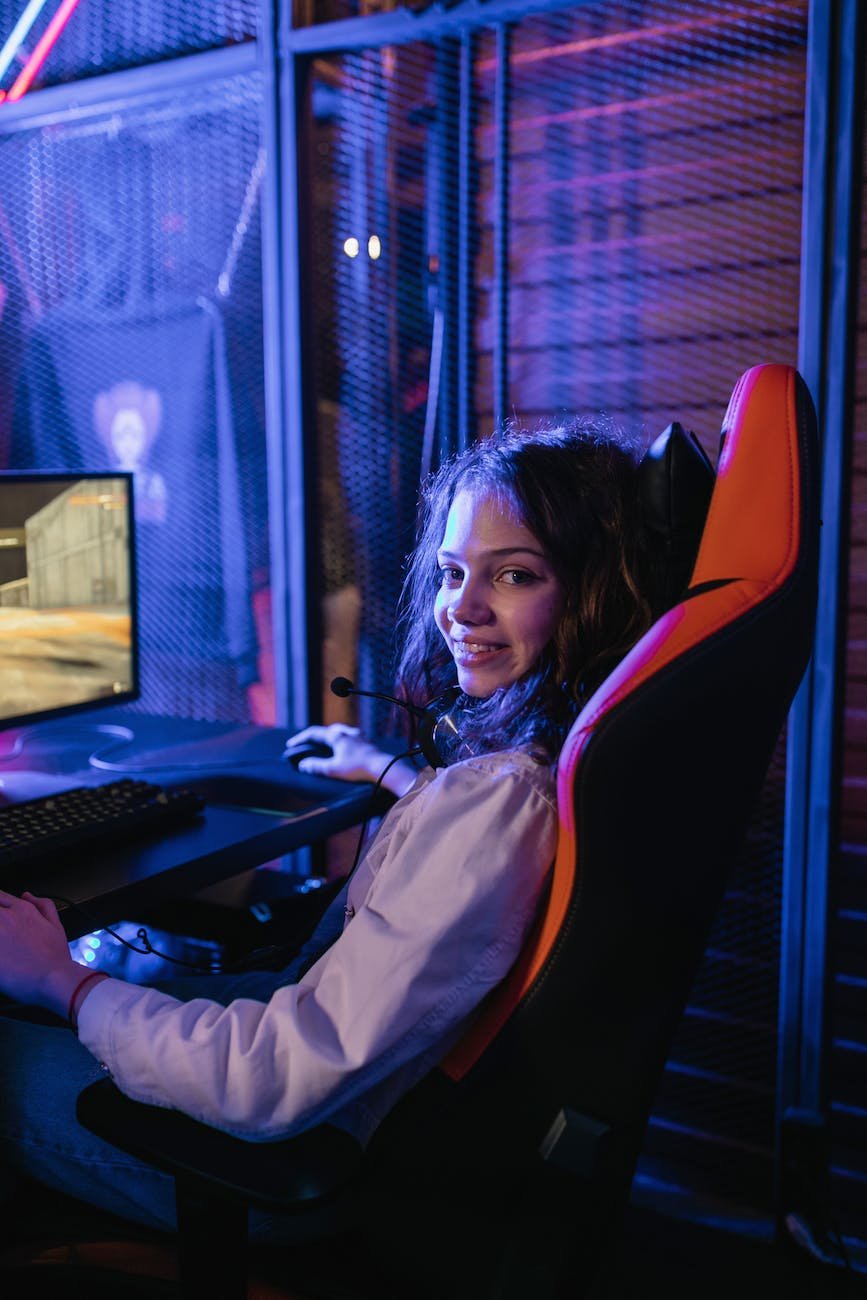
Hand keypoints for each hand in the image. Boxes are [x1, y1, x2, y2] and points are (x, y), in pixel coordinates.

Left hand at [0, 890, 85, 1015]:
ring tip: (3, 946)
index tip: (1, 918)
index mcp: (22, 910)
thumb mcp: (57, 925)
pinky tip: (1, 958)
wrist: (54, 980)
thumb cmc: (56, 957)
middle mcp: (5, 919)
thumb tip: (27, 895)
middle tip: (2, 934)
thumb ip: (43, 905)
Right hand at [286, 724, 418, 797]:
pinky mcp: (367, 742)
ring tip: (326, 747)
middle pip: (327, 730)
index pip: (314, 733)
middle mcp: (347, 732)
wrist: (382, 767)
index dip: (300, 738)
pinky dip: (343, 742)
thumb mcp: (333, 769)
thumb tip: (303, 765)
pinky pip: (351, 738)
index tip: (291, 745)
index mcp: (337, 736)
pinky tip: (345, 750)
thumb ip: (316, 766)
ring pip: (340, 732)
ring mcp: (358, 736)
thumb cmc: (358, 768)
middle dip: (316, 737)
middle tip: (309, 744)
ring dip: (331, 738)